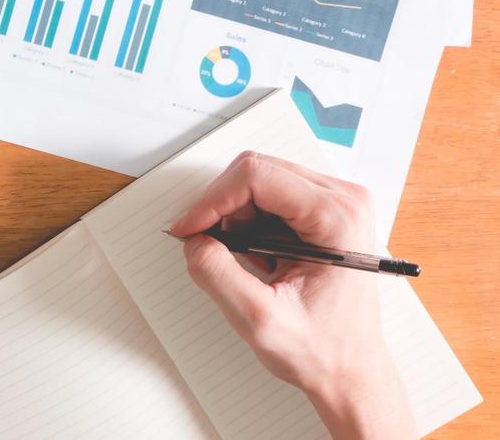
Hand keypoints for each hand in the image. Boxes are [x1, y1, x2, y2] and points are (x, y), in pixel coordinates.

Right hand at [168, 152, 412, 439]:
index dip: (213, 199)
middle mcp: (344, 201)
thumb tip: (194, 240)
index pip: (257, 175)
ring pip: (260, 181)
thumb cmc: (324, 350)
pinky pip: (270, 195)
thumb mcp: (259, 320)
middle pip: (257, 172)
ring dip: (235, 215)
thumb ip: (217, 275)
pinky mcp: (324, 212)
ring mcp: (336, 203)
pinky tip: (257, 255)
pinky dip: (249, 220)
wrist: (352, 371)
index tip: (190, 229)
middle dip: (222, 207)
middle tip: (206, 244)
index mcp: (338, 218)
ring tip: (241, 259)